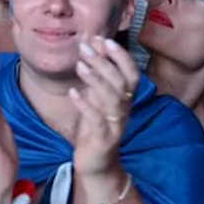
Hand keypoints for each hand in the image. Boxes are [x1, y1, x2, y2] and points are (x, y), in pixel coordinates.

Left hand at [70, 36, 136, 177]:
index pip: (131, 73)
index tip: (104, 39)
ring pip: (113, 99)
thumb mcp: (97, 100)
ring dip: (96, 80)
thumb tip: (93, 46)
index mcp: (125, 99)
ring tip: (80, 65)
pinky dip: (85, 105)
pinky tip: (73, 93)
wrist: (97, 164)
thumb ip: (97, 77)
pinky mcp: (103, 140)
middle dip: (104, 62)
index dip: (121, 56)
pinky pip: (96, 121)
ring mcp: (115, 125)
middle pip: (121, 82)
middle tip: (85, 46)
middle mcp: (124, 110)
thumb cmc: (96, 128)